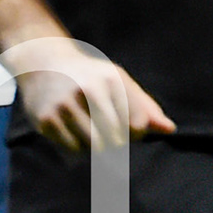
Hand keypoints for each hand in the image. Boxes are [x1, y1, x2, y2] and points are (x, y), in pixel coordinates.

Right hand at [5, 36, 172, 152]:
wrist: (42, 63)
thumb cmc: (89, 76)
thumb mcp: (118, 81)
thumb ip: (144, 106)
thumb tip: (169, 129)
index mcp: (112, 80)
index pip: (137, 125)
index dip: (136, 133)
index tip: (128, 128)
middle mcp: (88, 90)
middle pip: (117, 139)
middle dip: (116, 142)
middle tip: (107, 131)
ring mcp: (65, 105)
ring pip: (95, 146)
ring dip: (96, 145)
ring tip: (90, 131)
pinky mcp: (46, 119)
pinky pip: (73, 148)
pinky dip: (77, 146)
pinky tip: (72, 130)